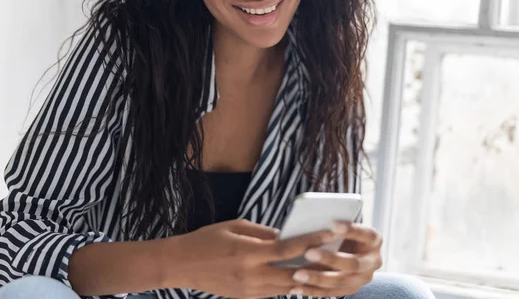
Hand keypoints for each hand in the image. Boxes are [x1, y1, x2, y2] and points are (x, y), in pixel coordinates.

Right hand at [169, 219, 336, 298]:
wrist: (181, 265)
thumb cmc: (207, 239)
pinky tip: (301, 277)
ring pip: (286, 287)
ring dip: (306, 279)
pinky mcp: (246, 297)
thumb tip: (287, 236)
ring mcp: (249, 290)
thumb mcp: (235, 227)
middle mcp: (251, 275)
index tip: (329, 234)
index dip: (311, 242)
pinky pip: (274, 292)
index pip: (287, 249)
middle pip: (293, 274)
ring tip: (326, 268)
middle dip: (316, 266)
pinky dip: (289, 285)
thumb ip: (263, 232)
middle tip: (337, 256)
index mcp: (249, 253)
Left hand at [287, 222, 382, 296]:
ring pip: (340, 281)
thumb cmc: (345, 232)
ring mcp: (362, 278)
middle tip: (309, 253)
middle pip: (353, 263)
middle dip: (330, 259)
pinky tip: (297, 287)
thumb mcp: (345, 226)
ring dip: (317, 278)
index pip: (365, 234)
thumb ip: (334, 227)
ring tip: (298, 275)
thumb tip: (315, 223)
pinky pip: (330, 292)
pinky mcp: (350, 289)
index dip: (351, 230)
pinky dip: (312, 290)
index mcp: (374, 240)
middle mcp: (372, 261)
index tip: (334, 224)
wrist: (355, 249)